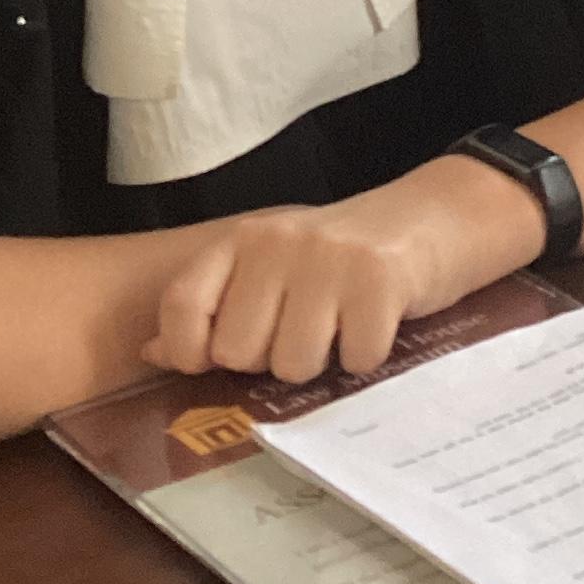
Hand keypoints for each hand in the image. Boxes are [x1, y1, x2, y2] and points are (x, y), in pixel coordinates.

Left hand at [142, 159, 544, 385]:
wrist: (430, 219)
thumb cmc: (338, 258)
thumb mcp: (271, 268)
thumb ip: (214, 307)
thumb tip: (152, 354)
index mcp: (240, 239)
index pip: (181, 305)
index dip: (189, 350)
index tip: (215, 361)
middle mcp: (277, 242)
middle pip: (239, 351)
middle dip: (271, 360)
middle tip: (304, 330)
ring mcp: (327, 259)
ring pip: (294, 364)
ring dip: (323, 362)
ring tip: (340, 324)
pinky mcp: (377, 280)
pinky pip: (353, 360)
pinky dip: (368, 356)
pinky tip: (375, 323)